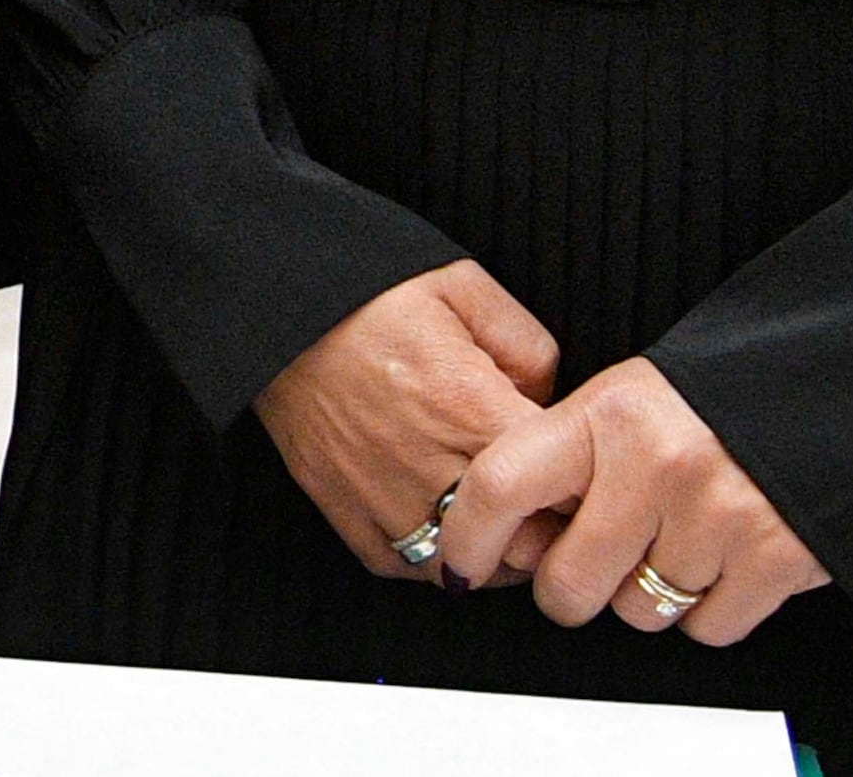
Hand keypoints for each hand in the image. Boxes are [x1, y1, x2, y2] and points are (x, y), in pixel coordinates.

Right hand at [253, 260, 560, 576]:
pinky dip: (426, 560)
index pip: (554, 483)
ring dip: (489, 556)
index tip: (582, 477)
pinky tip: (442, 529)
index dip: (580, 486)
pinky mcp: (334, 498)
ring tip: (501, 527)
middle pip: (517, 541)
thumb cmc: (368, 286)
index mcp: (464, 401)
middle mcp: (422, 456)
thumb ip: (527, 344)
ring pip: (458, 567)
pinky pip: (396, 564)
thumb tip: (549, 402)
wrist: (270, 294)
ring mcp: (374, 486)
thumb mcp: (465, 285)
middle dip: (545, 531)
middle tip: (551, 509)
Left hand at [441, 356, 830, 643]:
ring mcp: (717, 516)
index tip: (458, 564)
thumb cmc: (713, 402)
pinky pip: (705, 627)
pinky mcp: (773, 561)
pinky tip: (720, 557)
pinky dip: (709, 608)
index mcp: (608, 415)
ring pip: (638, 612)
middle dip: (571, 588)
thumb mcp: (628, 399)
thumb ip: (569, 456)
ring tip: (675, 539)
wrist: (833, 386)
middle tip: (592, 561)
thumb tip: (509, 532)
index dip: (466, 538)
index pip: (500, 485)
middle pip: (568, 585)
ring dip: (648, 594)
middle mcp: (657, 465)